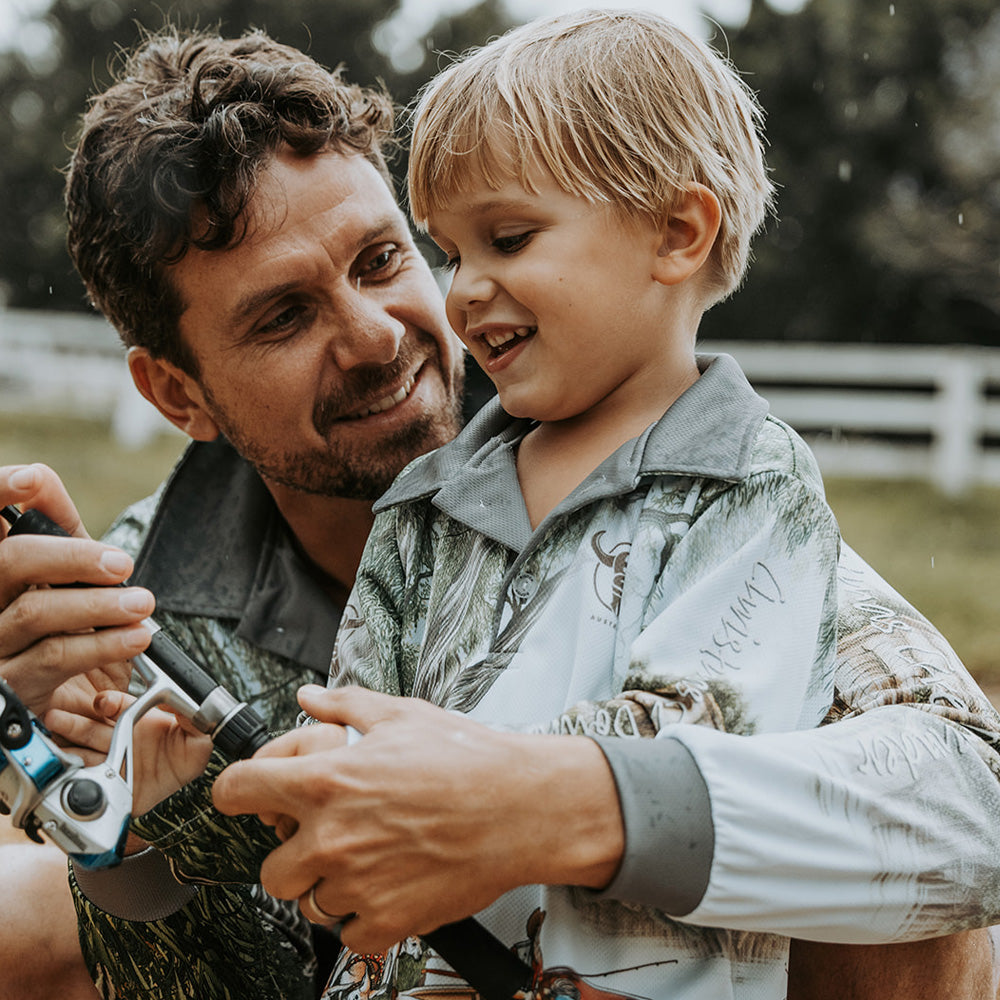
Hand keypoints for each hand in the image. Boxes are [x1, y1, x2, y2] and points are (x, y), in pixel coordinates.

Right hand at [0, 464, 153, 714]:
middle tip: (121, 563)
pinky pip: (56, 657)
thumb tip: (41, 477)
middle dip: (72, 556)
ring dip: (100, 605)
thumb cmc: (61, 623)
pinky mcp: (8, 685)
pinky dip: (103, 645)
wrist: (62, 701)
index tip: (34, 478)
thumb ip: (56, 527)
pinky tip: (134, 637)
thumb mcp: (62, 572)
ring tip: (142, 604)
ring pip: (37, 612)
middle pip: (11, 561)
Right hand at [45, 689, 212, 816]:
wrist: (179, 798)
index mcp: (142, 722)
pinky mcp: (103, 781)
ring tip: (54, 729)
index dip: (111, 703)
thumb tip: (187, 697)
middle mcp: (122, 737)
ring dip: (67, 737)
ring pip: (82, 745)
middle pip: (93, 724)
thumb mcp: (198, 738)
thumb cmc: (186, 761)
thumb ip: (194, 718)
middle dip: (75, 719)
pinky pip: (81, 773)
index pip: (120, 707)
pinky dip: (68, 766)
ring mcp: (111, 758)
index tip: (103, 703)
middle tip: (59, 715)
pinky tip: (60, 760)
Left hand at [212, 685, 623, 954]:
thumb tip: (308, 698)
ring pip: (308, 903)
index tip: (248, 795)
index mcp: (327, 781)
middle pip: (269, 866)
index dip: (237, 791)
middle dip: (294, 851)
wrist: (523, 806)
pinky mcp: (388, 920)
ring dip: (329, 886)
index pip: (237, 790)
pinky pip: (348, 933)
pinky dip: (364, 916)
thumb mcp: (401, 715)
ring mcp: (357, 885)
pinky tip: (390, 885)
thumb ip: (344, 705)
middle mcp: (332, 837)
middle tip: (331, 835)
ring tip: (369, 859)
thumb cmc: (468, 758)